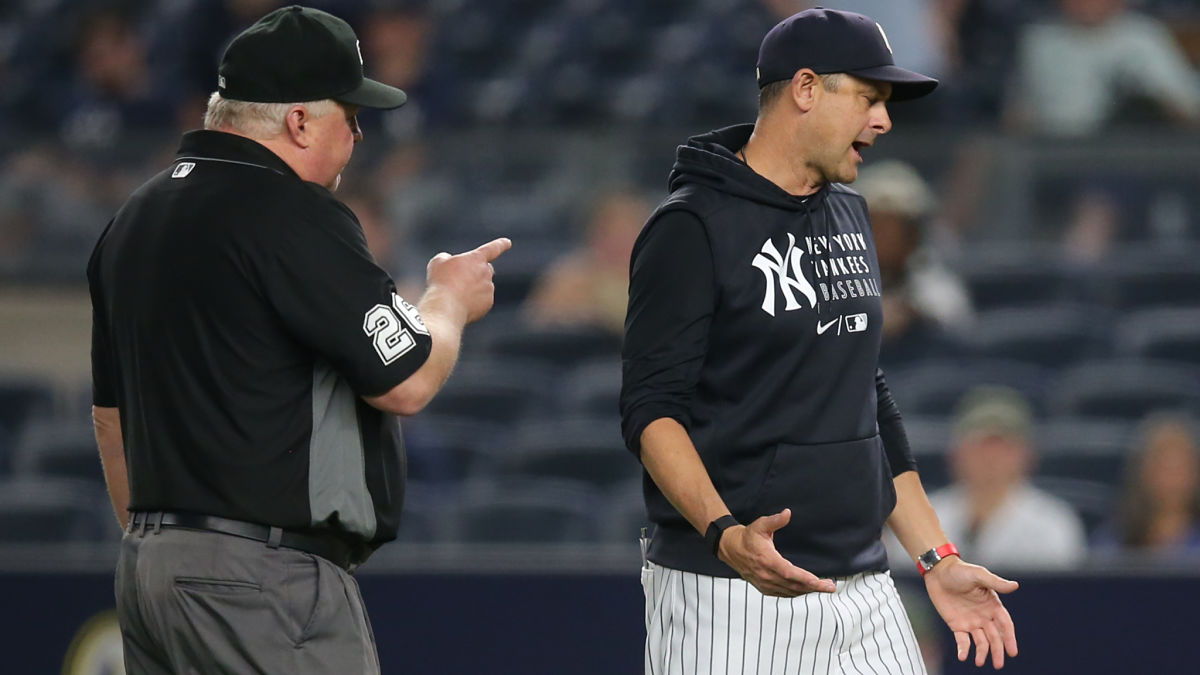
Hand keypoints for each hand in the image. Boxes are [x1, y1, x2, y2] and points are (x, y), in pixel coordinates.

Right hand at [425, 238, 511, 323]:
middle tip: (461, 279)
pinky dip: (473, 301)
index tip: (507, 242)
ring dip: (472, 288)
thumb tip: (451, 264)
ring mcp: (489, 288)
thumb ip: (447, 259)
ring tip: (456, 294)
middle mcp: (486, 272)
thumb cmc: (441, 282)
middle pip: (485, 269)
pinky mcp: (488, 303)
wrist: (446, 307)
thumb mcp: (438, 263)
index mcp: (476, 259)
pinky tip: (460, 304)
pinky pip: (482, 300)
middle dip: (477, 272)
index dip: (500, 245)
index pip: (492, 249)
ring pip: (482, 286)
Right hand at [717, 509, 835, 596]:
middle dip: (814, 587)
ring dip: (808, 591)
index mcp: (767, 560)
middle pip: (794, 585)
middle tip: (830, 586)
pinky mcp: (765, 588)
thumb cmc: (747, 537)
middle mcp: (766, 575)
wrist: (731, 549)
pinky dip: (797, 593)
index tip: (818, 581)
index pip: (789, 572)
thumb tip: (787, 513)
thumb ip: (775, 520)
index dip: (804, 578)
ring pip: (791, 592)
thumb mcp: (760, 525)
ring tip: (823, 587)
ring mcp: (765, 583)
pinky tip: (807, 590)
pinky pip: (784, 594)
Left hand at [924, 557, 1018, 668]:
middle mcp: (984, 616)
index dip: (1009, 638)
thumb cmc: (960, 570)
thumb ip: (995, 582)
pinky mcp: (957, 625)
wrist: (938, 571)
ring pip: (980, 642)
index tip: (1012, 652)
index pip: (1005, 625)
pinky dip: (964, 649)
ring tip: (980, 663)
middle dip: (997, 651)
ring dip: (982, 653)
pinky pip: (962, 640)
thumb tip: (1015, 586)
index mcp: (993, 605)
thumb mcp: (978, 575)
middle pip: (994, 637)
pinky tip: (963, 657)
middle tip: (999, 665)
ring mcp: (971, 622)